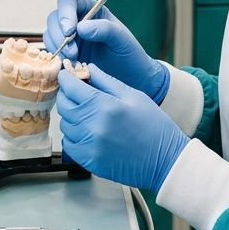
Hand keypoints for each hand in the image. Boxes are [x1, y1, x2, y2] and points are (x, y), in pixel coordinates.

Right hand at [45, 0, 169, 101]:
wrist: (131, 79)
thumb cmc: (129, 55)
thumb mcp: (121, 39)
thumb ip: (104, 29)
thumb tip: (81, 27)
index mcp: (90, 10)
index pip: (69, 1)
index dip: (65, 13)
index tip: (70, 30)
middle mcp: (77, 22)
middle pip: (54, 18)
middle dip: (59, 34)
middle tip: (73, 52)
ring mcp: (69, 39)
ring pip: (50, 35)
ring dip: (57, 47)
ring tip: (74, 60)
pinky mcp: (66, 56)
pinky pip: (52, 53)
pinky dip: (57, 59)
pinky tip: (69, 67)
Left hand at [57, 65, 187, 193]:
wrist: (164, 160)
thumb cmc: (154, 127)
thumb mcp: (134, 96)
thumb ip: (107, 81)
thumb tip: (88, 68)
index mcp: (105, 106)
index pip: (71, 87)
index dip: (65, 78)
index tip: (66, 75)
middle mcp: (93, 126)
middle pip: (64, 105)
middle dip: (66, 95)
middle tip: (75, 92)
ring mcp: (89, 145)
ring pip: (64, 124)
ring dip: (71, 115)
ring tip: (85, 112)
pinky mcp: (89, 161)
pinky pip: (69, 144)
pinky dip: (72, 135)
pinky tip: (86, 131)